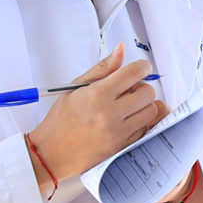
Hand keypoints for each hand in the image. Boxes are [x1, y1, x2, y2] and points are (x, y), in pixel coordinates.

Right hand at [27, 46, 165, 182]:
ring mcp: (118, 133)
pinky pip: (146, 129)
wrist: (51, 153)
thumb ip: (102, 68)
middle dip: (142, 87)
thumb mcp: (75, 88)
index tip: (141, 68)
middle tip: (130, 90)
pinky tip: (127, 120)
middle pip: (148, 92)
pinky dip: (141, 122)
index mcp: (97, 95)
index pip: (134, 73)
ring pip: (152, 111)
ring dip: (144, 105)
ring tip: (129, 106)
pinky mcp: (122, 147)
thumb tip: (121, 49)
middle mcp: (109, 114)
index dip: (142, 67)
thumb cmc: (61, 119)